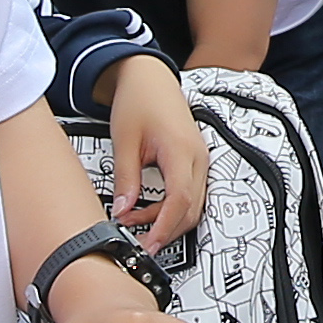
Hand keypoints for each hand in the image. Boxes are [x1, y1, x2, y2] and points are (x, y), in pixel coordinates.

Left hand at [97, 56, 213, 252]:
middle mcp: (198, 157)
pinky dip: (173, 209)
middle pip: (190, 209)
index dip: (164, 227)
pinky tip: (150, 211)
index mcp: (181, 150)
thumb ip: (126, 178)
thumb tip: (122, 209)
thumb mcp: (124, 141)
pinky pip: (191, 194)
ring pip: (193, 206)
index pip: (179, 200)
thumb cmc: (139, 100)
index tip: (149, 244)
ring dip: (168, 220)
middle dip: (165, 230)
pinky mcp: (196, 162)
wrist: (150, 78)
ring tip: (136, 222)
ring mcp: (200, 160)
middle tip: (138, 241)